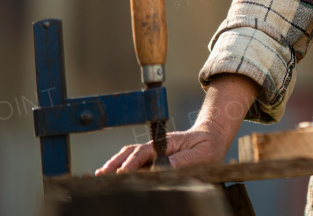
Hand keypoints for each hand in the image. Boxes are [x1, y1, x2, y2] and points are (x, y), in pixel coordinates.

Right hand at [96, 123, 231, 173]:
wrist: (212, 136)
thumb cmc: (208, 145)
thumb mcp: (202, 153)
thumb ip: (184, 159)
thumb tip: (166, 166)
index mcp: (167, 143)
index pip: (144, 152)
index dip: (132, 163)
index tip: (121, 173)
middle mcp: (156, 146)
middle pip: (131, 152)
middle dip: (115, 163)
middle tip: (101, 175)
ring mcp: (153, 151)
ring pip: (129, 156)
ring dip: (114, 164)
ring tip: (100, 175)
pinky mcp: (153, 157)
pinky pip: (134, 161)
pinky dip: (121, 166)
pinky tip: (112, 175)